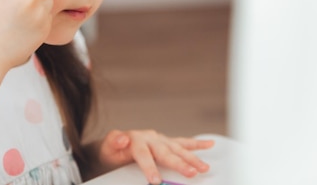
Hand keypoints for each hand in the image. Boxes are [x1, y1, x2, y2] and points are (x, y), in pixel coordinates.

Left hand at [96, 129, 213, 184]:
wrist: (114, 146)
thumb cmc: (112, 150)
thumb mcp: (107, 147)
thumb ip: (114, 141)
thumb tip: (122, 138)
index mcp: (136, 139)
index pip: (144, 154)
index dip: (150, 167)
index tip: (155, 180)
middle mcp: (150, 137)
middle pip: (166, 152)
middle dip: (179, 163)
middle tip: (190, 173)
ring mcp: (160, 139)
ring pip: (177, 149)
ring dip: (192, 158)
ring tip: (203, 167)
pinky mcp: (166, 142)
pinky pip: (182, 143)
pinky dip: (196, 145)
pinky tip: (209, 144)